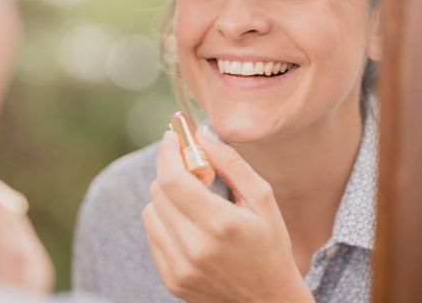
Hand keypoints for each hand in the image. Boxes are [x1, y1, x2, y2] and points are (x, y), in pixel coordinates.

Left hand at [142, 129, 313, 302]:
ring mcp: (180, 267)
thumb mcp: (263, 199)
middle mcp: (195, 248)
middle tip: (190, 169)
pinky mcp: (172, 280)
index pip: (173, 179)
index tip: (171, 138)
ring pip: (150, 212)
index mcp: (221, 224)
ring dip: (166, 197)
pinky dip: (165, 221)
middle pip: (158, 191)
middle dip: (170, 171)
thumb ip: (231, 163)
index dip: (167, 153)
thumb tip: (201, 135)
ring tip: (192, 202)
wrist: (269, 302)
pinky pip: (153, 235)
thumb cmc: (270, 245)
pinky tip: (189, 225)